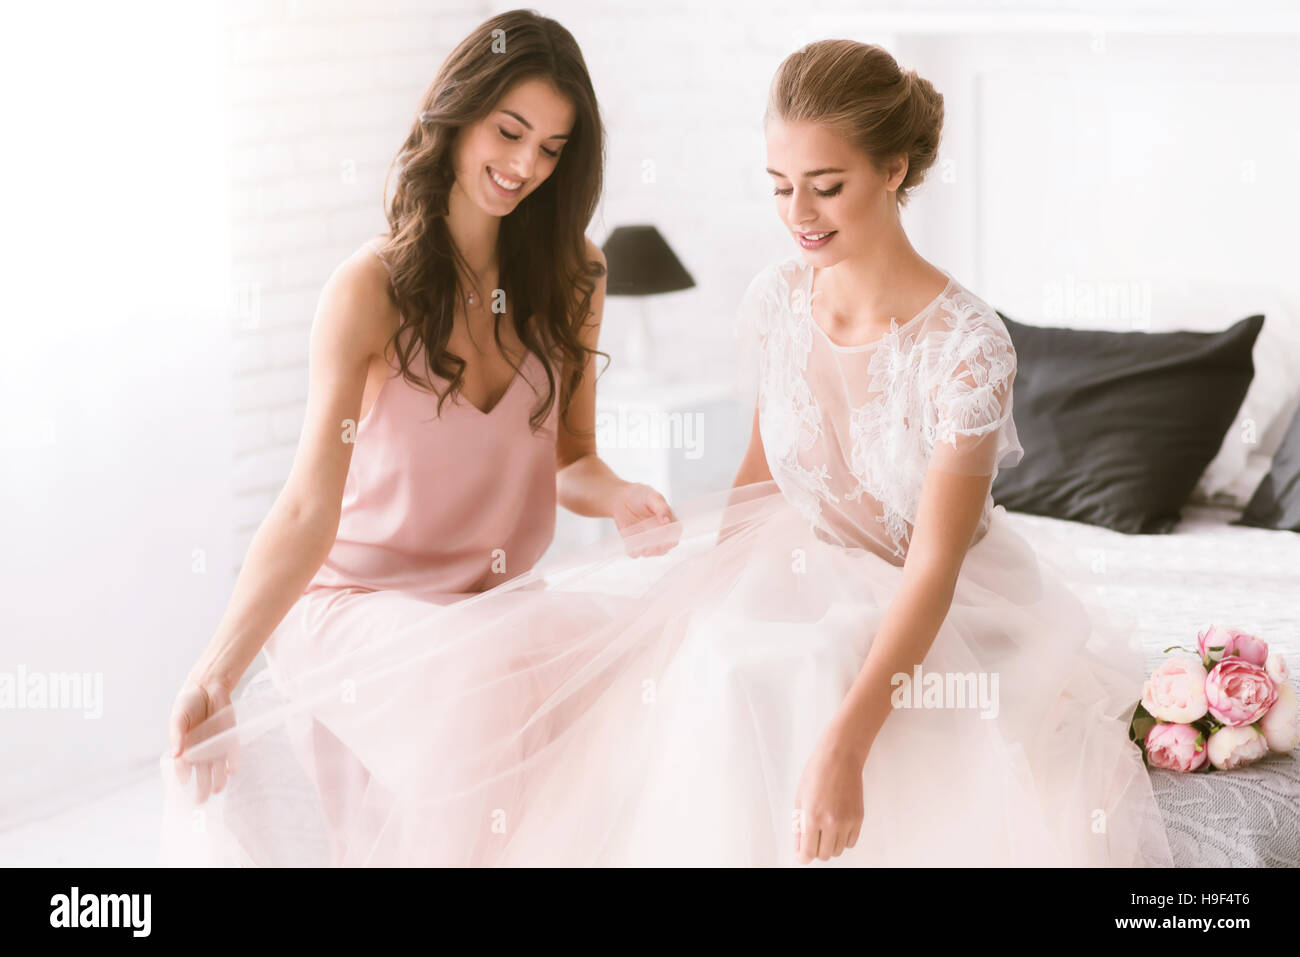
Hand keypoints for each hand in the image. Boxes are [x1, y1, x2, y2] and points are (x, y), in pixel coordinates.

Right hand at [168, 674, 238, 804]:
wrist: (208, 687)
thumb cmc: (188, 704)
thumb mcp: (178, 717)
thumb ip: (176, 734)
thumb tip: (175, 754)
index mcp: (185, 749)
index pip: (183, 769)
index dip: (183, 778)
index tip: (184, 786)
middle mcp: (201, 751)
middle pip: (201, 775)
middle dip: (201, 788)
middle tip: (201, 801)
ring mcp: (216, 747)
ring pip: (218, 769)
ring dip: (218, 780)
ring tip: (218, 789)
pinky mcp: (230, 739)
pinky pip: (233, 755)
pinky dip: (233, 763)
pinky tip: (232, 770)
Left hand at [612, 482, 680, 556]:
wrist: (621, 498)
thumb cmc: (640, 495)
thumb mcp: (652, 497)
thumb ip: (661, 508)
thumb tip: (666, 521)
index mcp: (668, 521)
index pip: (675, 533)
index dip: (671, 538)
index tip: (664, 537)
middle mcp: (660, 533)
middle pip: (665, 547)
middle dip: (659, 548)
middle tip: (651, 546)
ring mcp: (648, 539)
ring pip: (652, 553)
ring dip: (647, 552)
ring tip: (641, 546)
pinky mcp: (634, 542)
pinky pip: (635, 553)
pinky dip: (634, 552)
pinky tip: (631, 546)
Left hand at [793, 732, 865, 863]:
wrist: (840, 758)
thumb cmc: (817, 773)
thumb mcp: (800, 799)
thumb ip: (799, 827)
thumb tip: (800, 848)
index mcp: (812, 817)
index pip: (808, 852)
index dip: (803, 857)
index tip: (802, 856)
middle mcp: (831, 823)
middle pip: (824, 855)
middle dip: (816, 850)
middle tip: (813, 838)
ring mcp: (847, 821)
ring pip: (838, 850)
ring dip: (830, 845)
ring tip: (825, 828)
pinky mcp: (859, 818)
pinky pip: (851, 842)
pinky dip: (843, 839)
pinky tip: (837, 826)